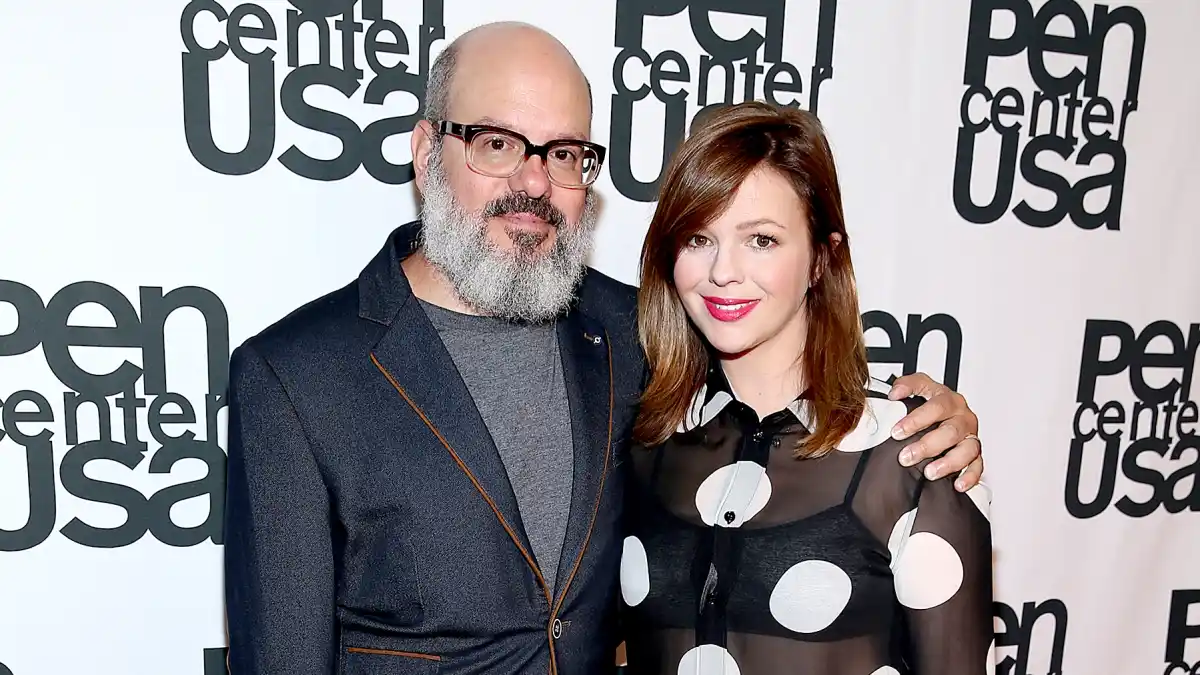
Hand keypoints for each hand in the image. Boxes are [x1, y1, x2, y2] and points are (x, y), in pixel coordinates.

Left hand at [887, 373, 981, 491]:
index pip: (937, 407)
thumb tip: (894, 393)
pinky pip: (978, 466)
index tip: (897, 432)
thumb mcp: (919, 387)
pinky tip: (957, 484)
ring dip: (948, 463)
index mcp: (949, 400)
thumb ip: (906, 385)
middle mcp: (963, 417)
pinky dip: (969, 476)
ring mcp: (970, 436)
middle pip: (950, 431)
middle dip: (927, 446)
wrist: (946, 414)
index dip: (917, 419)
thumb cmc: (931, 402)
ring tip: (929, 472)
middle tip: (906, 456)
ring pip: (967, 450)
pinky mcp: (975, 453)